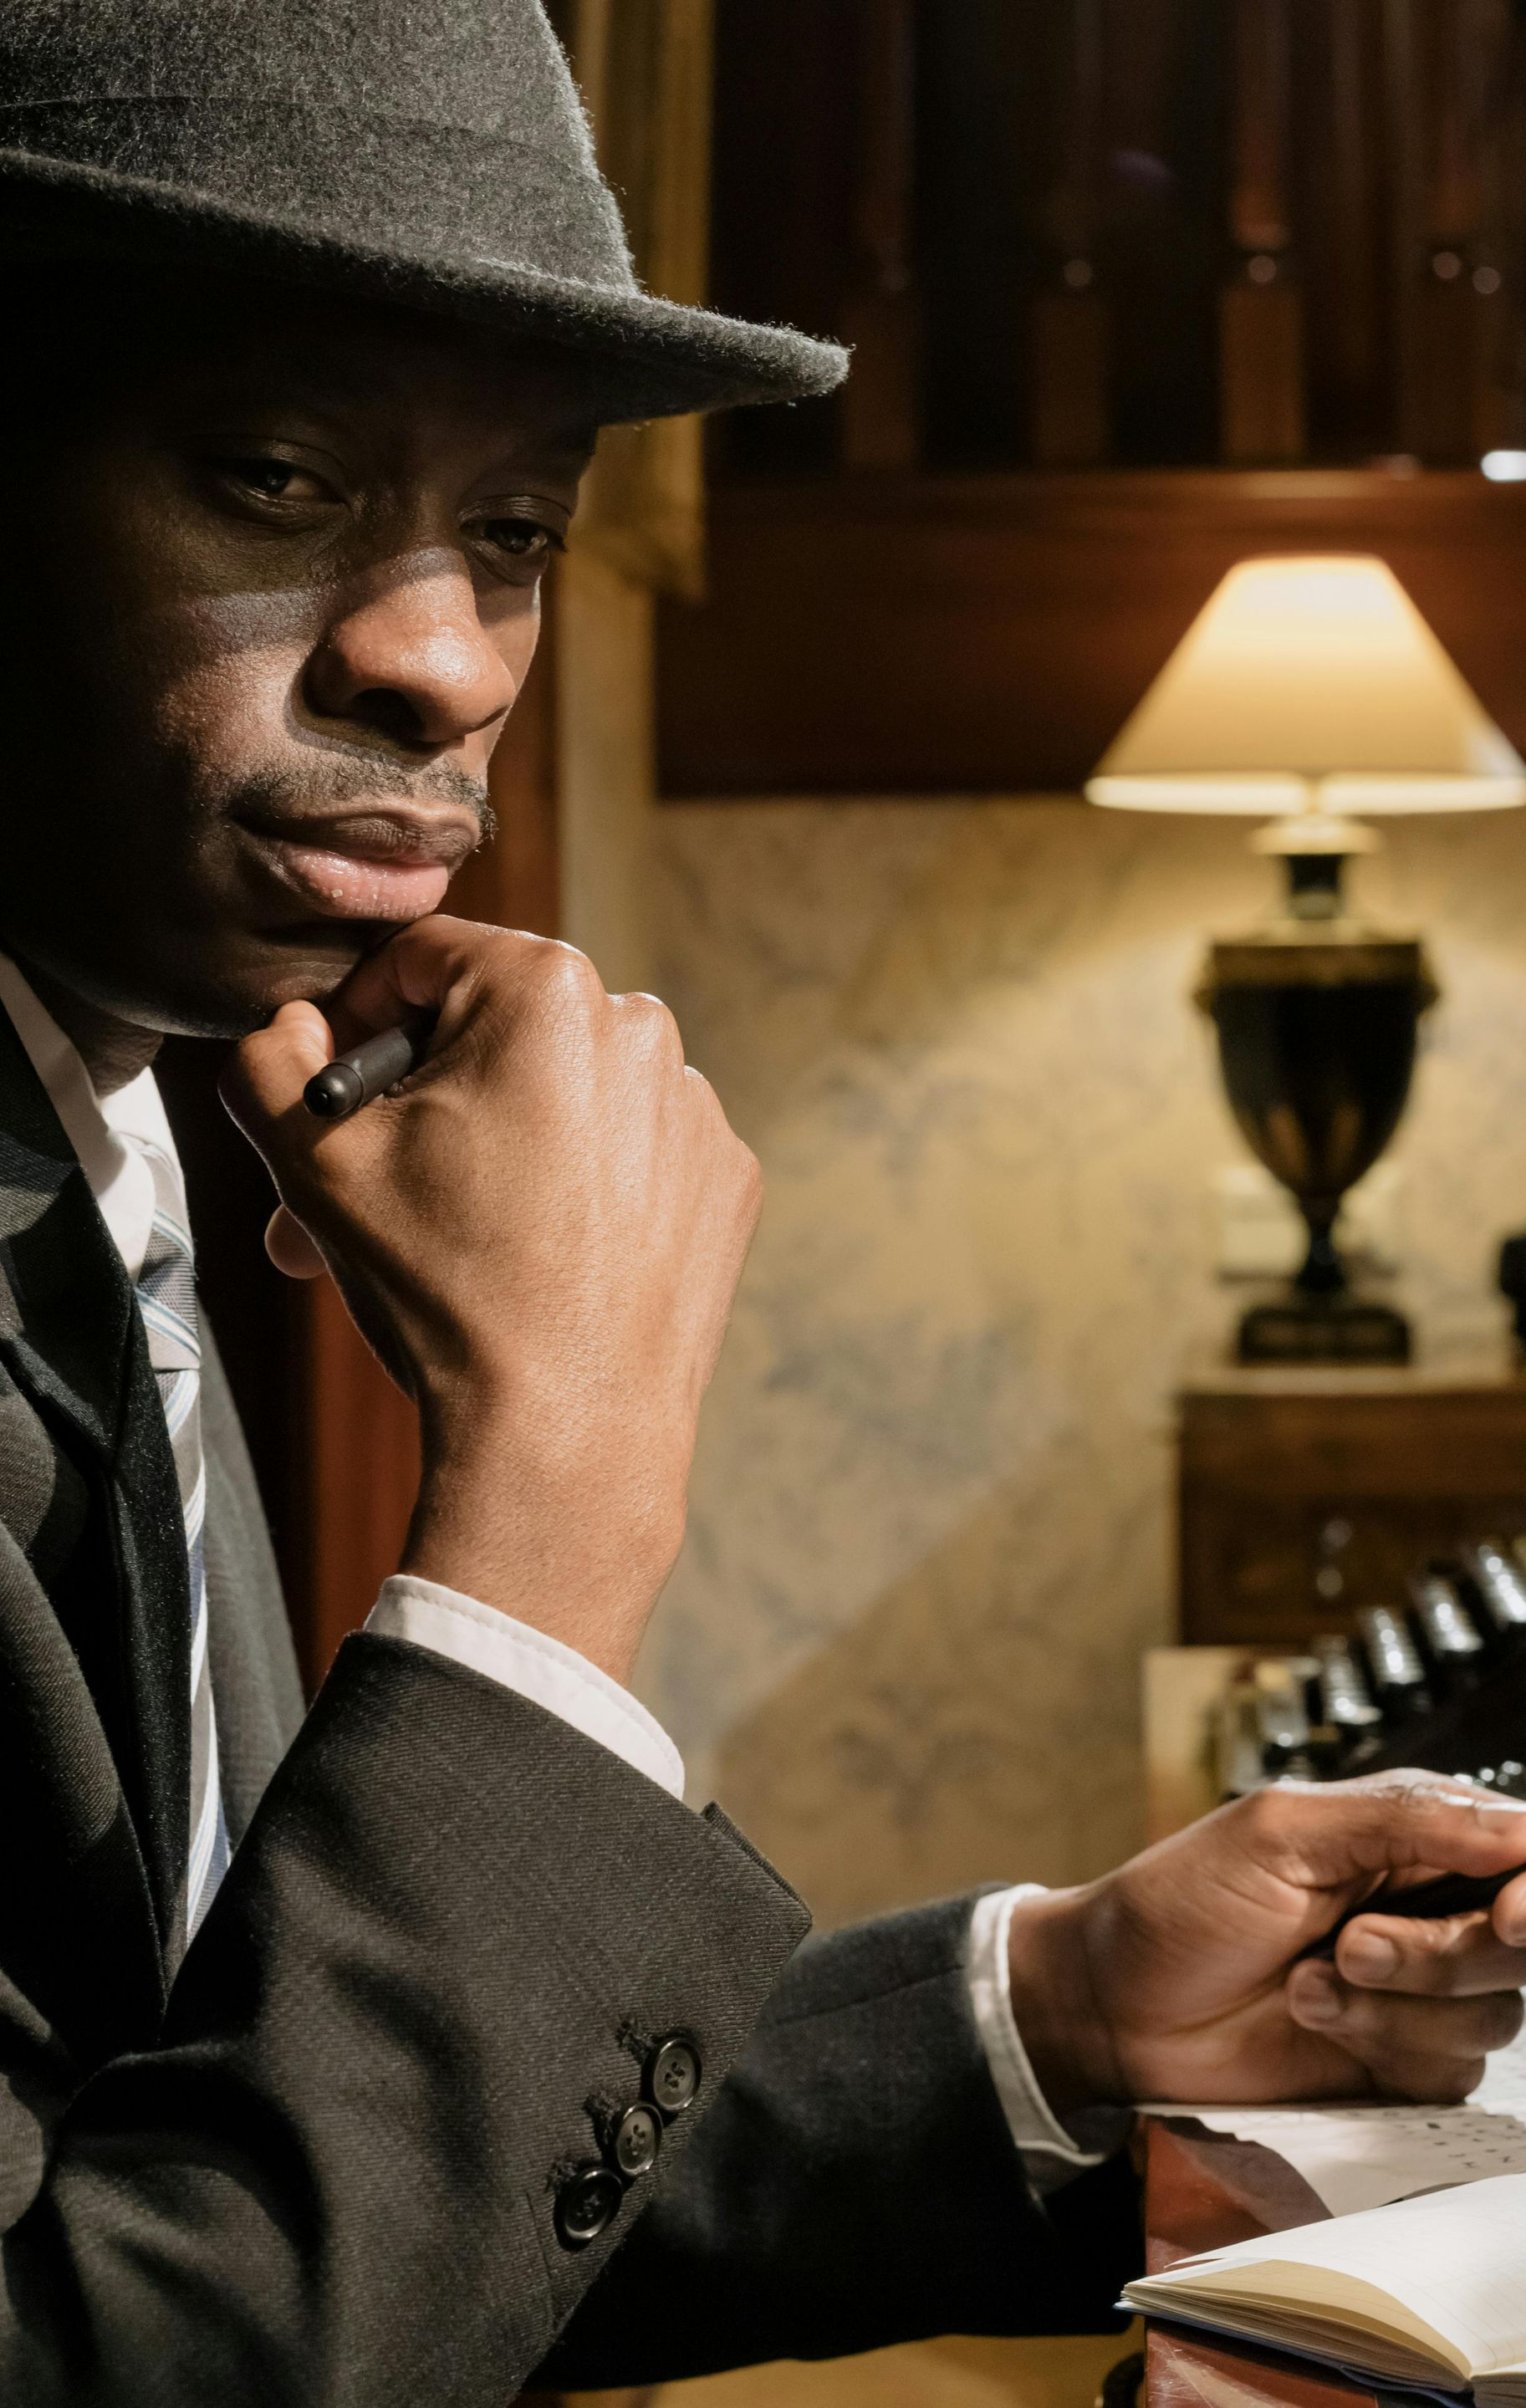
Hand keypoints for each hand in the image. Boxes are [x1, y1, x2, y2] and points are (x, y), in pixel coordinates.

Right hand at [221, 916, 760, 1679]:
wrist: (564, 1428)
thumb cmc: (444, 1286)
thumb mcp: (311, 1159)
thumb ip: (266, 1059)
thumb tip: (290, 1028)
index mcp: (545, 988)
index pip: (420, 959)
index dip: (356, 1021)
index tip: (336, 1096)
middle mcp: (641, 1026)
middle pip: (493, 1032)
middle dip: (418, 1104)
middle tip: (368, 1192)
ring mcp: (694, 1106)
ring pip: (564, 1092)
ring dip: (499, 1142)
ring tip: (449, 1236)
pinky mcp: (725, 1177)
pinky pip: (631, 1152)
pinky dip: (582, 1185)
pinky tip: (539, 1253)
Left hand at [1006, 1772, 1525, 2111]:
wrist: (1115, 2002)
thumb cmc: (1180, 1900)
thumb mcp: (1282, 1831)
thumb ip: (1406, 1818)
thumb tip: (1518, 1824)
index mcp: (1412, 1835)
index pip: (1522, 1855)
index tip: (1507, 1917)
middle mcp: (1429, 1909)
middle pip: (1520, 1946)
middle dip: (1443, 1953)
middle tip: (1353, 1942)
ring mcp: (1417, 1991)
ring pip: (1493, 2014)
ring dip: (1395, 2002)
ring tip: (1311, 1976)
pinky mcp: (1399, 2062)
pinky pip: (1449, 2070)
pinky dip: (1378, 2044)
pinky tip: (1313, 2013)